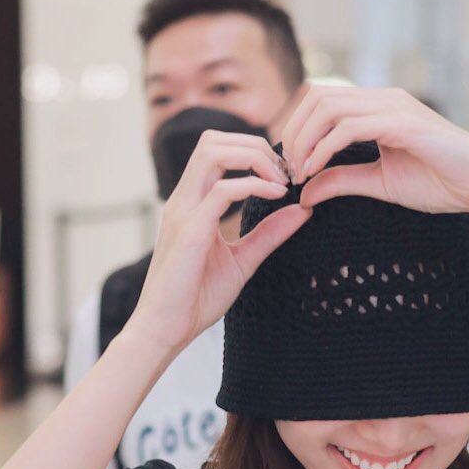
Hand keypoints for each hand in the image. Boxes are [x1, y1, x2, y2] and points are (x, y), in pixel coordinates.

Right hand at [129, 131, 310, 353]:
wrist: (166, 329)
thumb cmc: (196, 298)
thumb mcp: (243, 260)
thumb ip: (269, 234)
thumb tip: (302, 210)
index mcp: (193, 203)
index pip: (217, 150)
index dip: (253, 151)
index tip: (284, 175)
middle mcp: (184, 199)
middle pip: (213, 139)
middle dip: (255, 145)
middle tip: (286, 173)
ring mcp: (183, 211)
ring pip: (213, 152)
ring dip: (253, 157)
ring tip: (281, 181)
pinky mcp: (189, 231)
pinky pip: (222, 191)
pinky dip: (253, 186)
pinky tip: (276, 196)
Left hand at [281, 86, 468, 216]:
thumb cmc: (441, 183)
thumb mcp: (380, 183)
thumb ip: (342, 181)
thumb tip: (304, 192)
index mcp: (377, 109)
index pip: (321, 101)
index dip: (297, 129)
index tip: (291, 167)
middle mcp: (383, 100)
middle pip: (317, 96)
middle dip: (294, 132)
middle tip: (289, 170)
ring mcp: (393, 107)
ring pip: (329, 107)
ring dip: (305, 141)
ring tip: (300, 173)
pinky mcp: (403, 123)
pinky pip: (350, 127)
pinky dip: (324, 148)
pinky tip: (315, 170)